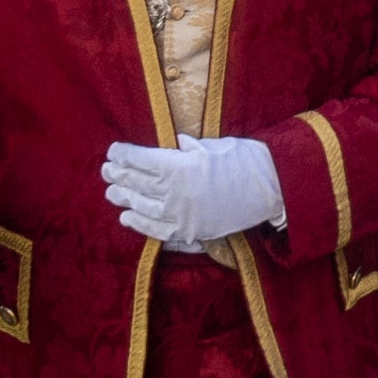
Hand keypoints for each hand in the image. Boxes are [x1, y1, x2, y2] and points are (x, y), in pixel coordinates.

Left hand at [101, 134, 282, 251]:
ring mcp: (181, 215)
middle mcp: (175, 193)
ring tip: (111, 192)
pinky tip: (127, 218)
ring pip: (142, 207)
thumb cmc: (245, 160)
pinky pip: (158, 230)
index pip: (141, 160)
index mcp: (180, 166)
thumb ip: (190, 148)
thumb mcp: (215, 146)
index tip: (113, 151)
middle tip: (105, 171)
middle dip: (119, 176)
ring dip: (124, 198)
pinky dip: (140, 224)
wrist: (272, 188)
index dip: (124, 155)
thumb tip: (175, 145)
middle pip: (138, 183)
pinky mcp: (190, 231)